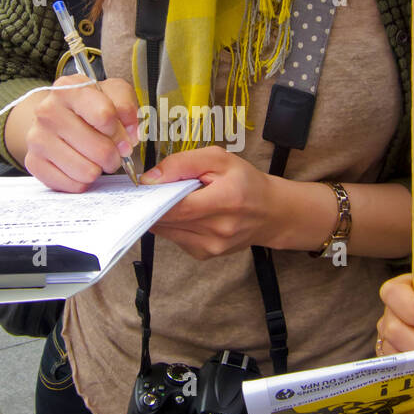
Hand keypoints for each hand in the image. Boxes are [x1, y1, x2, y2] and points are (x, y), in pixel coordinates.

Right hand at [5, 74, 139, 192]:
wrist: (55, 117)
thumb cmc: (89, 106)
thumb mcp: (113, 93)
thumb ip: (127, 108)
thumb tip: (130, 136)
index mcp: (68, 89)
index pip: (105, 116)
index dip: (121, 132)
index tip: (124, 136)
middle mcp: (47, 111)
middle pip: (99, 149)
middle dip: (114, 155)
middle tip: (112, 152)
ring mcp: (37, 138)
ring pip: (87, 171)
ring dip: (98, 169)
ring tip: (95, 159)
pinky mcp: (34, 163)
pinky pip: (73, 185)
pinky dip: (83, 181)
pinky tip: (80, 167)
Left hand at [142, 147, 283, 258]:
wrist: (270, 213)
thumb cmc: (245, 182)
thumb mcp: (219, 159)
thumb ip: (183, 163)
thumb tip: (150, 178)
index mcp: (225, 201)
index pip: (177, 206)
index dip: (154, 198)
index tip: (143, 187)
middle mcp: (219, 229)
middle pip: (168, 221)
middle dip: (153, 205)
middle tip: (150, 190)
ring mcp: (211, 246)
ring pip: (167, 232)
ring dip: (162, 215)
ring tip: (171, 199)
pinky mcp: (205, 255)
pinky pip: (175, 238)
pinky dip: (173, 225)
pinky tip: (185, 214)